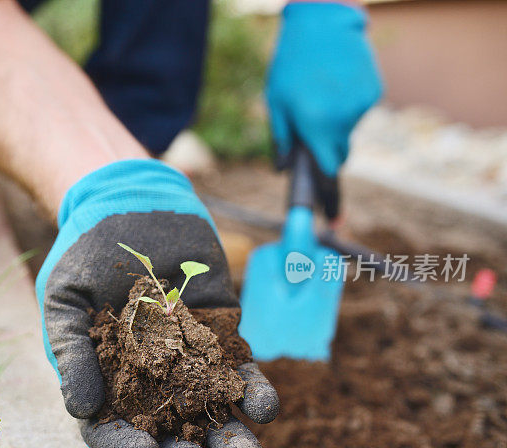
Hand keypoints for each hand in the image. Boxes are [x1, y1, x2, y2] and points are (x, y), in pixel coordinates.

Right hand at [35, 159, 279, 447]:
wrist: (127, 203)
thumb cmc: (83, 253)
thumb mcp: (64, 301)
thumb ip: (71, 353)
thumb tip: (79, 409)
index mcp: (104, 382)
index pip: (112, 430)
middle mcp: (147, 382)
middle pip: (167, 433)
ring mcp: (186, 361)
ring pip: (209, 411)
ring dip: (228, 437)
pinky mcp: (220, 336)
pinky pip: (239, 371)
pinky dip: (253, 391)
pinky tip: (263, 406)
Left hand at [266, 1, 382, 218]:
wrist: (323, 22)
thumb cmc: (291, 64)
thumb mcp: (276, 103)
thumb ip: (280, 140)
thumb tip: (282, 170)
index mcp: (315, 126)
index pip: (327, 172)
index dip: (329, 196)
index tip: (335, 222)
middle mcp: (342, 121)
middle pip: (338, 153)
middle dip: (326, 148)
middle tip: (311, 122)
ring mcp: (361, 106)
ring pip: (347, 130)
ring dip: (335, 122)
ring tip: (321, 91)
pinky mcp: (374, 92)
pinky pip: (358, 111)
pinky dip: (347, 105)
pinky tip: (336, 83)